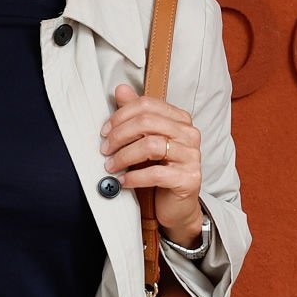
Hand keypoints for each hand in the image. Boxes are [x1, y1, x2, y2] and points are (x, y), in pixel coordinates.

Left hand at [100, 82, 203, 244]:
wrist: (176, 206)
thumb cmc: (160, 171)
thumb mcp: (145, 141)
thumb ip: (135, 115)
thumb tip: (121, 90)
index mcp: (180, 120)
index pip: (147, 105)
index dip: (121, 116)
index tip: (105, 132)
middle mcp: (189, 134)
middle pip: (147, 122)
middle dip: (119, 135)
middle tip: (104, 150)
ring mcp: (192, 156)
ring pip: (151, 145)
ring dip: (124, 156)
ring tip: (111, 166)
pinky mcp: (189, 178)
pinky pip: (156, 173)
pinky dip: (134, 177)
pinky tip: (123, 182)